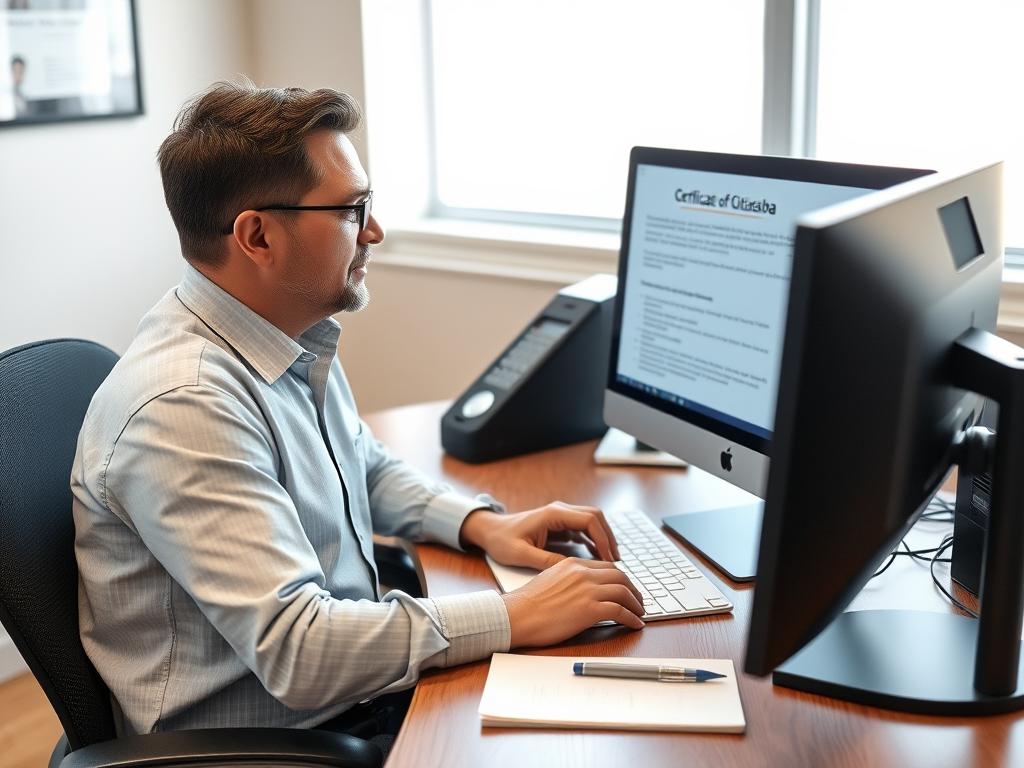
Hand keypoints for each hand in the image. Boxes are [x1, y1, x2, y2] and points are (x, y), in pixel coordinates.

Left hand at [459, 501, 620, 569]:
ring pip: (592, 522)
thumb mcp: (521, 554)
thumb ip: (546, 561)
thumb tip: (572, 569)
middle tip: (616, 560)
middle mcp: (559, 511)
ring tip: (611, 561)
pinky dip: (593, 541)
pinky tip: (598, 558)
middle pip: (595, 517)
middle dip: (608, 537)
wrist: (490, 531)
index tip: (609, 558)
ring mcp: (561, 516)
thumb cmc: (502, 540)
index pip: (589, 519)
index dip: (603, 538)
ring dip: (603, 539)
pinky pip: (583, 530)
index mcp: (552, 514)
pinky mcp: (559, 525)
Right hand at [501, 558, 644, 645]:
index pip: (606, 567)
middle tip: (638, 601)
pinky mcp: (590, 609)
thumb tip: (582, 589)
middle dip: (633, 589)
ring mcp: (587, 590)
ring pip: (624, 591)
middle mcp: (583, 573)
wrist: (517, 615)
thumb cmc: (528, 603)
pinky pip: (620, 611)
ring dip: (636, 604)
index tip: (626, 588)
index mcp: (572, 564)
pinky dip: (632, 618)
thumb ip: (569, 579)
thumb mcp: (549, 579)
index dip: (621, 579)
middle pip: (620, 576)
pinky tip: (635, 624)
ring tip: (640, 613)